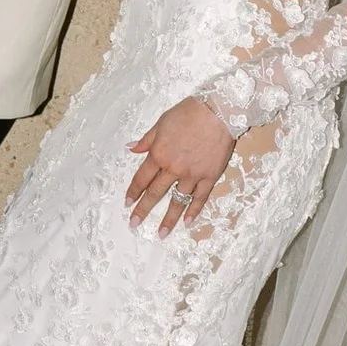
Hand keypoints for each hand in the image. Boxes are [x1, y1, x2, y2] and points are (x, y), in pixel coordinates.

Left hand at [125, 98, 237, 234]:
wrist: (218, 111)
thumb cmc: (189, 112)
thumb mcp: (162, 122)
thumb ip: (147, 139)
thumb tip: (131, 148)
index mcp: (159, 154)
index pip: (142, 178)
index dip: (134, 191)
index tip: (128, 203)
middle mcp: (173, 168)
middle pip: (155, 193)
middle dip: (143, 210)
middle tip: (134, 223)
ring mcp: (192, 175)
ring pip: (177, 201)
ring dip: (168, 218)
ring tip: (162, 234)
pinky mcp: (209, 176)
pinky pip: (200, 198)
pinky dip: (193, 211)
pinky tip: (188, 222)